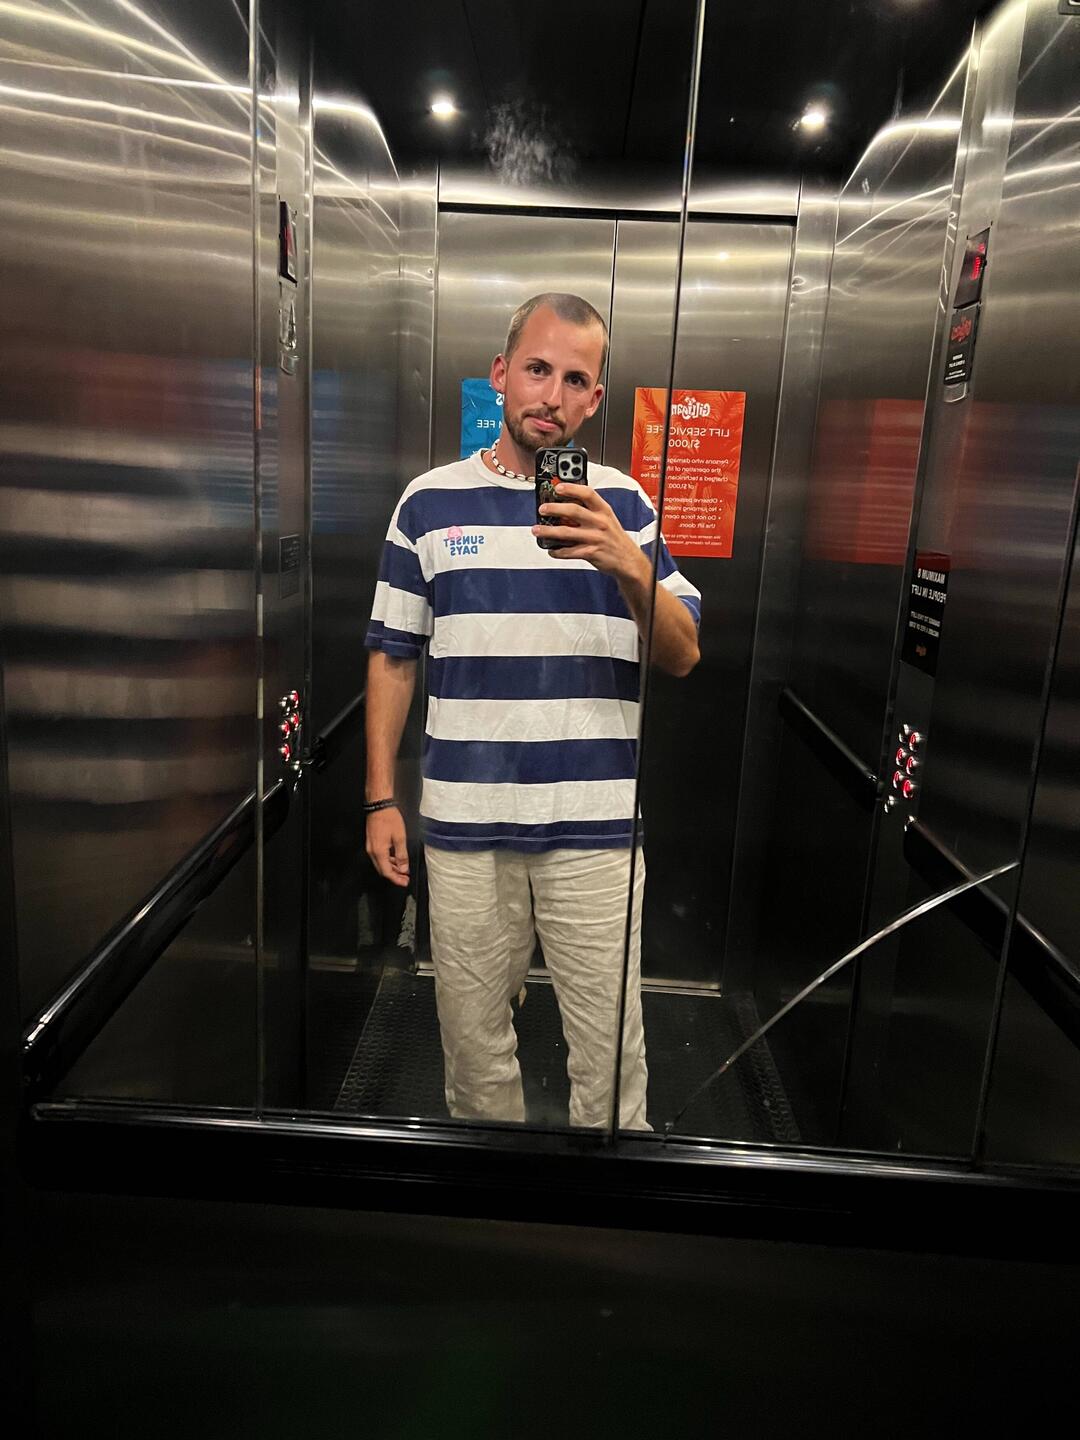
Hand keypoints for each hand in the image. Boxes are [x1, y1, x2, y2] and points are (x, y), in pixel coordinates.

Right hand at [366, 805, 409, 886]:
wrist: (379, 805)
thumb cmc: (389, 818)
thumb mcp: (400, 838)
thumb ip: (401, 855)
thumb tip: (403, 868)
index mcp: (379, 851)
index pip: (387, 872)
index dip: (396, 879)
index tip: (404, 882)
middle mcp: (372, 851)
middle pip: (382, 869)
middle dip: (394, 876)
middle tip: (404, 878)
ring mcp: (370, 846)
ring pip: (380, 863)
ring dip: (391, 868)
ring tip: (402, 870)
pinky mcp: (371, 842)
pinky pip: (379, 856)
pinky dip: (387, 860)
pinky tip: (395, 859)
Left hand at [532, 483, 650, 583]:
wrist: (629, 560)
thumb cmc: (614, 538)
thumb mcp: (607, 519)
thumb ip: (589, 511)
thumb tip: (564, 507)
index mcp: (604, 510)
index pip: (588, 493)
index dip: (572, 488)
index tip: (558, 487)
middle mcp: (600, 522)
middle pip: (574, 511)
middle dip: (554, 508)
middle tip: (542, 509)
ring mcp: (595, 538)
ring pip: (567, 532)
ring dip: (549, 531)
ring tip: (537, 530)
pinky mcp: (592, 553)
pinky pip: (570, 552)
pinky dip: (558, 552)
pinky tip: (551, 550)